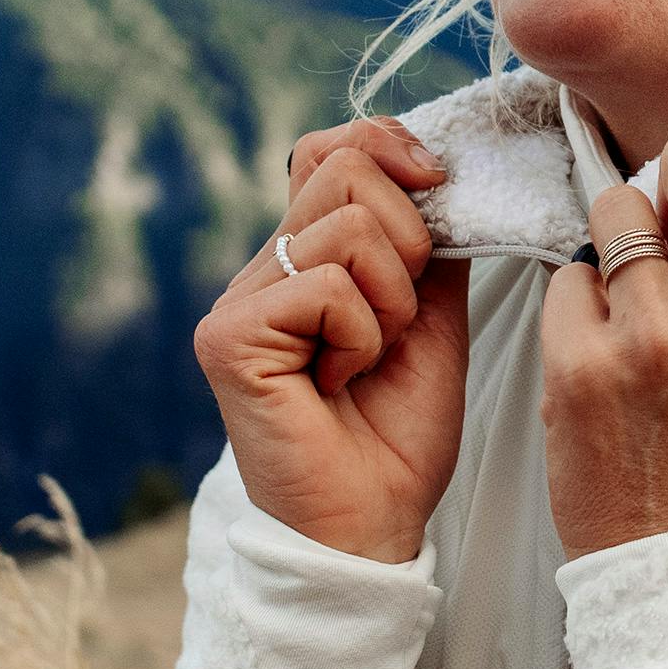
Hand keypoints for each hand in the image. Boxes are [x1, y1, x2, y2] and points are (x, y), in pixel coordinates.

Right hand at [194, 118, 470, 562]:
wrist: (374, 522)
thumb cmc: (398, 433)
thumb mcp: (431, 316)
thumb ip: (426, 242)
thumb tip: (435, 167)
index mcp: (304, 257)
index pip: (330, 148)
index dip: (390, 146)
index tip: (439, 186)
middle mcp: (262, 269)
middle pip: (344, 167)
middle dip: (410, 239)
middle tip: (399, 321)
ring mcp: (238, 300)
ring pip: (348, 226)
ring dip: (391, 301)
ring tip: (370, 359)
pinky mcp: (228, 336)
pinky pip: (327, 286)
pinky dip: (361, 336)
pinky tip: (340, 382)